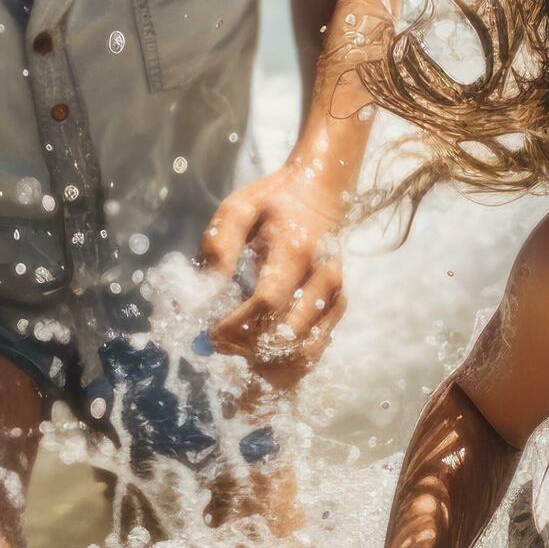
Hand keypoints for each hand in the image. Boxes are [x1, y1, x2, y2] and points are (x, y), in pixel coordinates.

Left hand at [198, 161, 349, 392]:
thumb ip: (220, 244)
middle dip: (248, 346)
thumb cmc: (272, 201)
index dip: (237, 326)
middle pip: (287, 332)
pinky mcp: (339, 303)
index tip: (211, 332)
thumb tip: (208, 289)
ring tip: (239, 346)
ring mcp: (336, 291)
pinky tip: (263, 343)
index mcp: (294, 250)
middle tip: (219, 342)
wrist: (321, 190)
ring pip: (305, 347)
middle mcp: (322, 275)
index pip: (267, 302)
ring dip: (268, 357)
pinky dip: (288, 355)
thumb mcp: (238, 209)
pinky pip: (316, 345)